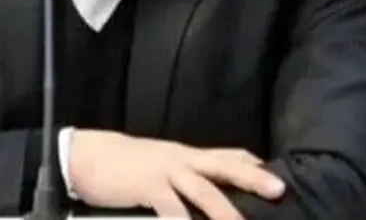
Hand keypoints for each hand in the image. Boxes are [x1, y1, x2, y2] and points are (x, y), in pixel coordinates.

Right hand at [69, 129, 285, 218]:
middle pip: (224, 167)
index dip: (250, 164)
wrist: (86, 155)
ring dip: (225, 211)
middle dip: (253, 179)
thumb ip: (180, 175)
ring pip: (204, 191)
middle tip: (279, 190)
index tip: (274, 173)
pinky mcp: (147, 187)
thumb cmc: (121, 164)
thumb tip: (198, 188)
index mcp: (185, 155)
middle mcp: (180, 160)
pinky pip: (171, 208)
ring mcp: (165, 172)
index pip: (225, 155)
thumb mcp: (157, 164)